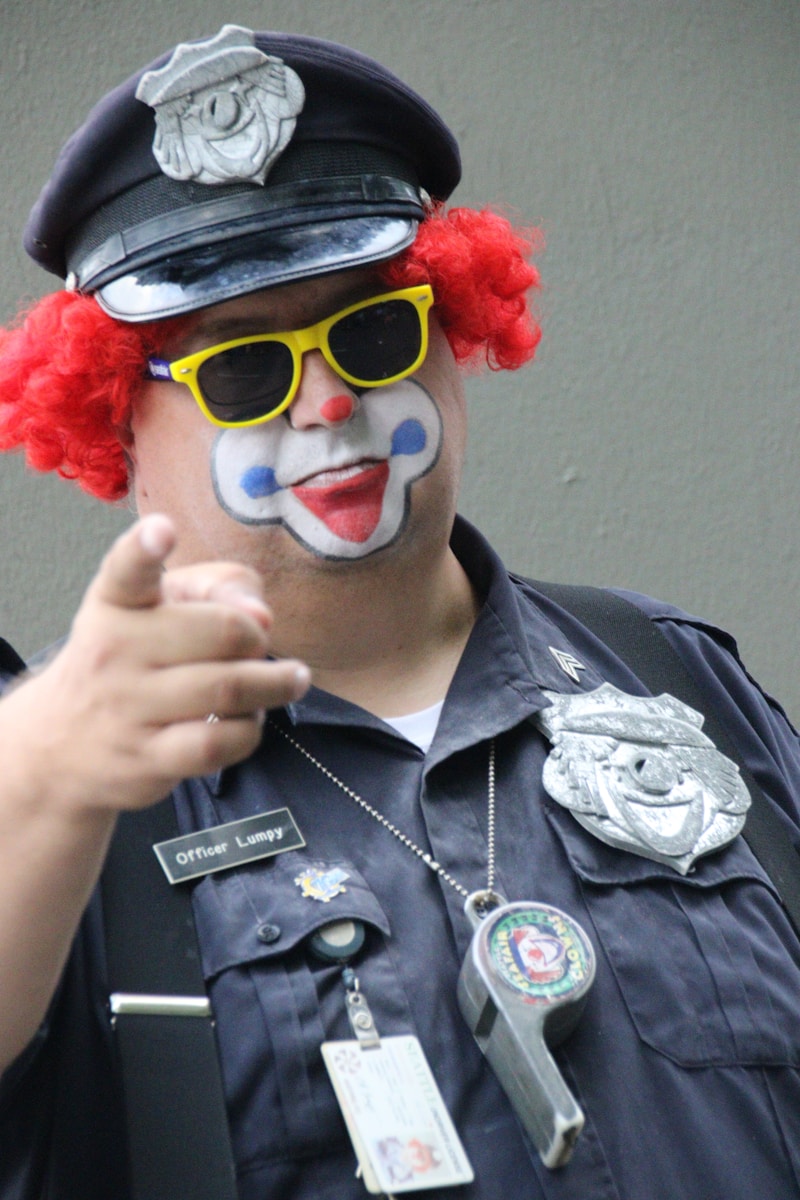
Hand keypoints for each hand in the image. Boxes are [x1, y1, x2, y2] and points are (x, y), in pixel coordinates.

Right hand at [4, 514, 309, 813]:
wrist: (60, 744)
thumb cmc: (132, 657)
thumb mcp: (160, 605)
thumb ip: (219, 587)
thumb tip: (261, 615)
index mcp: (116, 601)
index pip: (126, 570)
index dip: (145, 547)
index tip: (162, 530)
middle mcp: (114, 650)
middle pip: (223, 632)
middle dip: (258, 638)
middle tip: (261, 644)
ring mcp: (127, 708)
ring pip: (228, 689)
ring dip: (273, 685)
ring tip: (289, 680)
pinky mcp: (147, 758)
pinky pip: (221, 742)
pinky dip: (250, 729)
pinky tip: (248, 719)